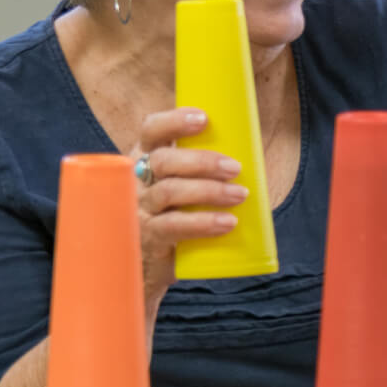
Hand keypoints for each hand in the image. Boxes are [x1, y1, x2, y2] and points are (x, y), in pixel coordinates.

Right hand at [127, 107, 246, 317]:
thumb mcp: (178, 189)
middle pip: (162, 161)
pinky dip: (203, 223)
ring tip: (240, 195)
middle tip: (235, 168)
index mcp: (144, 160)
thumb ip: (199, 171)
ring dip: (209, 191)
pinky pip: (173, 227)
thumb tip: (251, 157)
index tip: (204, 119)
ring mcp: (138, 210)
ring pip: (170, 192)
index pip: (150, 131)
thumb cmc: (172, 218)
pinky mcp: (147, 239)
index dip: (174, 121)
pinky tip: (227, 223)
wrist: (147, 267)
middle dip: (201, 161)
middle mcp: (135, 182)